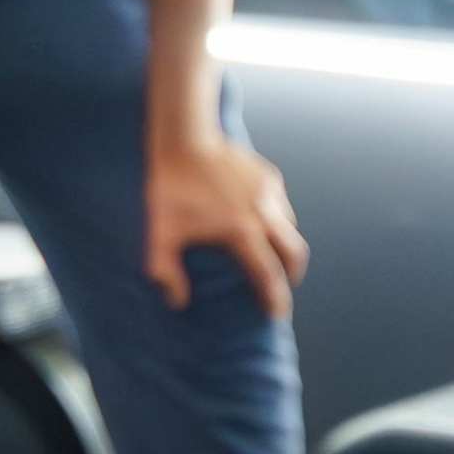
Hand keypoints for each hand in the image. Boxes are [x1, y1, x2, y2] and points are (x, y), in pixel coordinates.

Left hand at [142, 138, 308, 320]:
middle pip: (293, 252)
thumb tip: (176, 301)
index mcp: (241, 230)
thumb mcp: (160, 232)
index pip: (268, 274)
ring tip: (272, 255)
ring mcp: (269, 191)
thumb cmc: (169, 187)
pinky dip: (278, 219)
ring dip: (285, 245)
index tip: (277, 314)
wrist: (184, 138)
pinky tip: (262, 222)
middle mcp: (263, 211)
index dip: (275, 298)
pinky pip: (281, 204)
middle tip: (283, 286)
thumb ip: (166, 270)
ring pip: (290, 227)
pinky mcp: (268, 175)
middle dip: (292, 274)